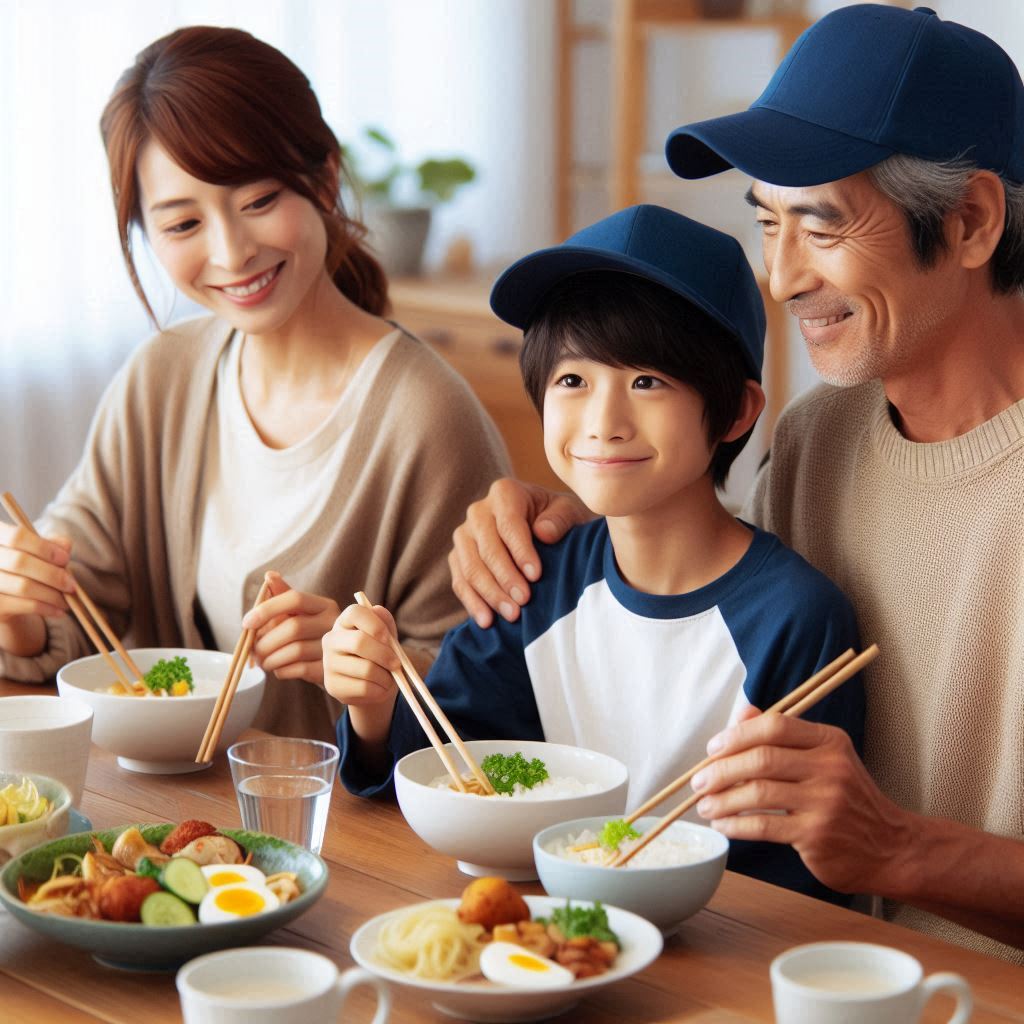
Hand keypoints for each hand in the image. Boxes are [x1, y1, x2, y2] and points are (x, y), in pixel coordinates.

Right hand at [0, 524, 74, 656]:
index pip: (17, 537)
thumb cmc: (28, 568)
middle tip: (71, 585)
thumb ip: (52, 544)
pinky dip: (47, 608)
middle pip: (20, 562)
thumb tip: (64, 548)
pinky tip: (59, 610)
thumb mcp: (40, 552)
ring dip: (52, 594)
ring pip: (24, 586)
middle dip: (52, 574)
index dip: (44, 547)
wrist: (10, 600)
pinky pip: (24, 605)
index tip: (65, 559)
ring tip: (67, 600)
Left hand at [241, 571, 338, 685]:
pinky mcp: (330, 668)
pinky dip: (282, 670)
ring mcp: (334, 646)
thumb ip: (283, 596)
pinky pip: (300, 669)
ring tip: (262, 662)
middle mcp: (333, 622)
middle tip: (252, 651)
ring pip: (295, 650)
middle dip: (265, 641)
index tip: (246, 623)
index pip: (295, 598)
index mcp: (324, 605)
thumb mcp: (299, 614)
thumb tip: (269, 575)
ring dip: (270, 658)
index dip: (267, 609)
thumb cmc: (309, 636)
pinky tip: (278, 669)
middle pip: (293, 627)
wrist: (335, 664)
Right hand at [322, 602, 400, 744]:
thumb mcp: (386, 637)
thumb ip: (385, 623)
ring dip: (386, 676)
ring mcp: (328, 664)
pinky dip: (380, 689)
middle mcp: (331, 640)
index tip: (387, 637)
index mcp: (344, 622)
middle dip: (384, 654)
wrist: (374, 683)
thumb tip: (378, 609)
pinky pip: (364, 687)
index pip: (355, 613)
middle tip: (397, 664)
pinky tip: (380, 687)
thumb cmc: (381, 654)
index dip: (374, 624)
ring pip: (365, 668)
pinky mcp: (332, 685)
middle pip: (359, 642)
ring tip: (390, 678)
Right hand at [448, 478, 591, 627]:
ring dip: (490, 594)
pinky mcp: (458, 558)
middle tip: (524, 602)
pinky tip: (487, 621)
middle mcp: (479, 511)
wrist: (547, 533)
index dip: (521, 551)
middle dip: (505, 577)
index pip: (509, 524)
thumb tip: (543, 532)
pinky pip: (460, 582)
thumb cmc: (560, 521)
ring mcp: (464, 535)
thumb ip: (560, 519)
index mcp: (505, 493)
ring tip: (512, 616)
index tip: (536, 576)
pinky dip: (472, 603)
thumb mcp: (570, 512)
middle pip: (486, 548)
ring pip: (470, 567)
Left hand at [690, 713, 910, 894]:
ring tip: (705, 806)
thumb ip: (782, 736)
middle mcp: (830, 768)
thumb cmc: (848, 799)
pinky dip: (735, 825)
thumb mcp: (824, 759)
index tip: (713, 748)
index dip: (737, 734)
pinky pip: (764, 826)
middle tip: (699, 782)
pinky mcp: (817, 835)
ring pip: (758, 793)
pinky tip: (723, 825)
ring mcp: (825, 802)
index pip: (775, 726)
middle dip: (721, 770)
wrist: (892, 848)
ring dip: (722, 799)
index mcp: (829, 741)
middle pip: (761, 759)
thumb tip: (741, 714)